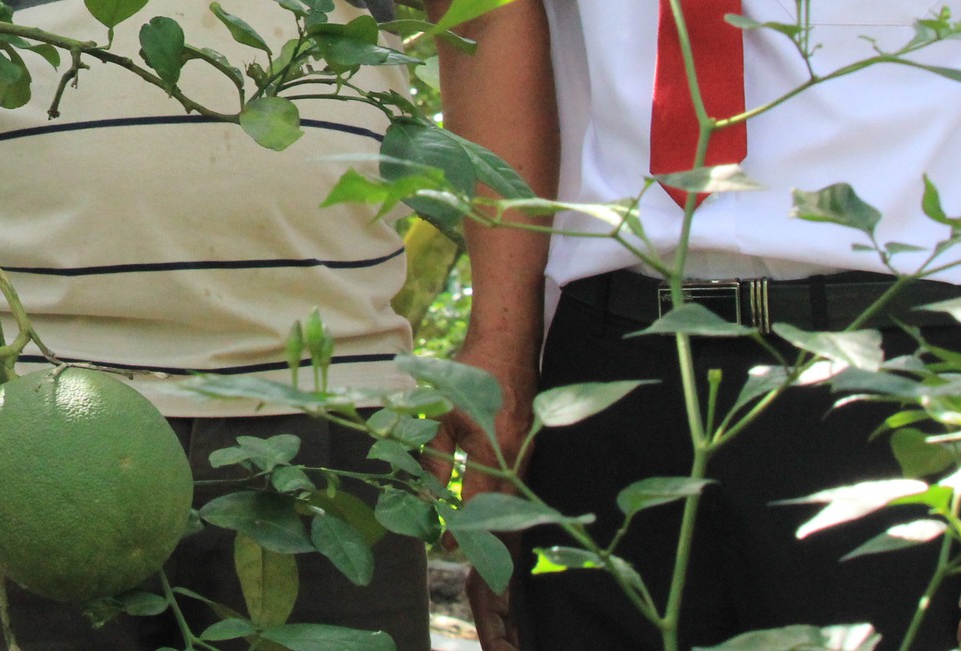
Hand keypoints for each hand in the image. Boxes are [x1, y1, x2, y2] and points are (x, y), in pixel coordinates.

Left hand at [428, 336, 539, 650]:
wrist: (511, 340)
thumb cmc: (471, 372)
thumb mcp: (440, 416)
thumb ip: (434, 464)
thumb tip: (433, 517)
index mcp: (498, 466)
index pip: (490, 537)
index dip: (488, 583)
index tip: (490, 620)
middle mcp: (520, 477)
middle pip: (510, 552)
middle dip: (504, 603)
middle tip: (500, 646)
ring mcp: (528, 474)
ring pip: (517, 539)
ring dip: (508, 582)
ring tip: (503, 630)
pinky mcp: (527, 467)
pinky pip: (517, 519)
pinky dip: (509, 551)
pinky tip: (502, 575)